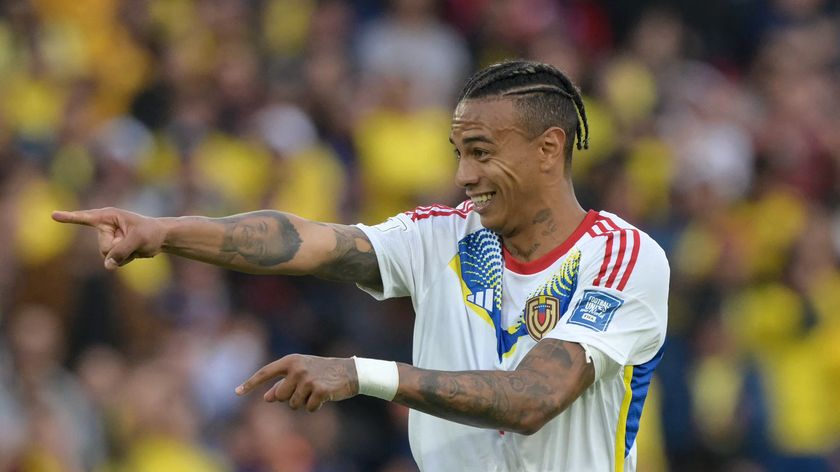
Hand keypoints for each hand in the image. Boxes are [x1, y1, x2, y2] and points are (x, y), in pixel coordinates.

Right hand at [52, 207, 165, 269]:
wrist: (161, 238)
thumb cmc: (150, 232)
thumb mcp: (138, 239)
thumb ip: (121, 251)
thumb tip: (107, 266)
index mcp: (108, 217)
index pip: (84, 218)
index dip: (69, 217)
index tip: (53, 215)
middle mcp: (105, 227)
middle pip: (103, 247)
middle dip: (119, 249)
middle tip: (134, 240)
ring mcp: (108, 239)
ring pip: (107, 256)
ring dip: (123, 255)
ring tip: (135, 245)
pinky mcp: (112, 249)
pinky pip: (113, 261)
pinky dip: (125, 260)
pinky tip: (134, 252)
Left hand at [236, 354, 358, 411]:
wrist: (349, 372)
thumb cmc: (321, 372)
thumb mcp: (300, 374)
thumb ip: (283, 384)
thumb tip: (267, 398)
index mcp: (290, 361)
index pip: (265, 372)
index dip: (251, 383)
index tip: (237, 392)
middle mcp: (297, 368)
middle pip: (280, 396)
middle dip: (289, 398)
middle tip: (304, 390)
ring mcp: (308, 379)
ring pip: (293, 404)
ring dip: (303, 403)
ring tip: (315, 391)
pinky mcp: (319, 390)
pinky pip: (308, 408)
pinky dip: (314, 407)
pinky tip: (323, 397)